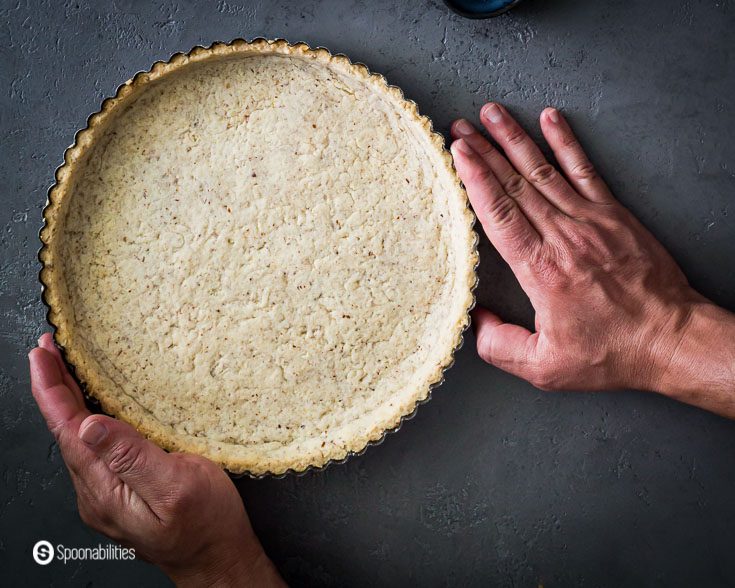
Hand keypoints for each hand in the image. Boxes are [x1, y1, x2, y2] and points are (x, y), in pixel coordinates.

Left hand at [29, 334, 283, 586]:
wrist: (218, 559)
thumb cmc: (206, 525)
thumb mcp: (176, 485)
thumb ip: (132, 457)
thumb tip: (91, 426)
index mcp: (105, 486)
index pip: (67, 429)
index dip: (52, 389)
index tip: (43, 356)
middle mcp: (96, 492)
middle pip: (65, 431)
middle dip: (53, 388)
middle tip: (47, 351)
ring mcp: (106, 494)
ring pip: (76, 440)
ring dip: (66, 403)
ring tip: (62, 371)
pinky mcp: (120, 493)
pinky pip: (92, 450)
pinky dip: (84, 420)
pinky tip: (90, 409)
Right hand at [449, 103, 734, 403]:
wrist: (671, 339)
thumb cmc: (610, 353)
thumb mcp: (545, 368)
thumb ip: (500, 345)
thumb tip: (475, 318)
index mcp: (541, 270)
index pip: (500, 214)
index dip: (476, 180)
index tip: (458, 153)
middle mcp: (563, 237)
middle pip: (515, 185)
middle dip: (484, 152)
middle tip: (459, 128)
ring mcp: (591, 220)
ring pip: (544, 171)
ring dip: (515, 139)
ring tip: (491, 114)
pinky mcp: (613, 215)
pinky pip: (585, 170)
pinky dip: (566, 143)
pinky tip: (550, 119)